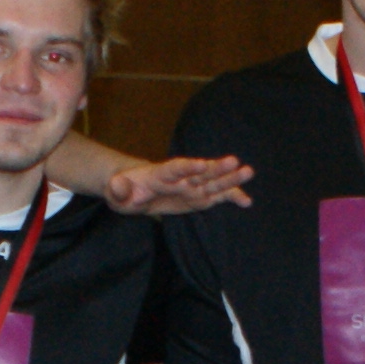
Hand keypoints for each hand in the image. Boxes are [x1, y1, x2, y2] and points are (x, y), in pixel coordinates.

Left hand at [102, 152, 252, 216]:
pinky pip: (216, 197)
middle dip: (217, 168)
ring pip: (212, 182)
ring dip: (229, 178)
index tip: (202, 165)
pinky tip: (246, 201)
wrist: (132, 189)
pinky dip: (230, 197)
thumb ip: (118, 189)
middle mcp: (179, 178)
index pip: (175, 169)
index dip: (188, 167)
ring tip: (249, 172)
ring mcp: (190, 187)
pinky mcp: (196, 197)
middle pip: (200, 172)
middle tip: (235, 162)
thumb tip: (118, 186)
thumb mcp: (115, 191)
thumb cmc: (123, 190)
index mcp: (159, 175)